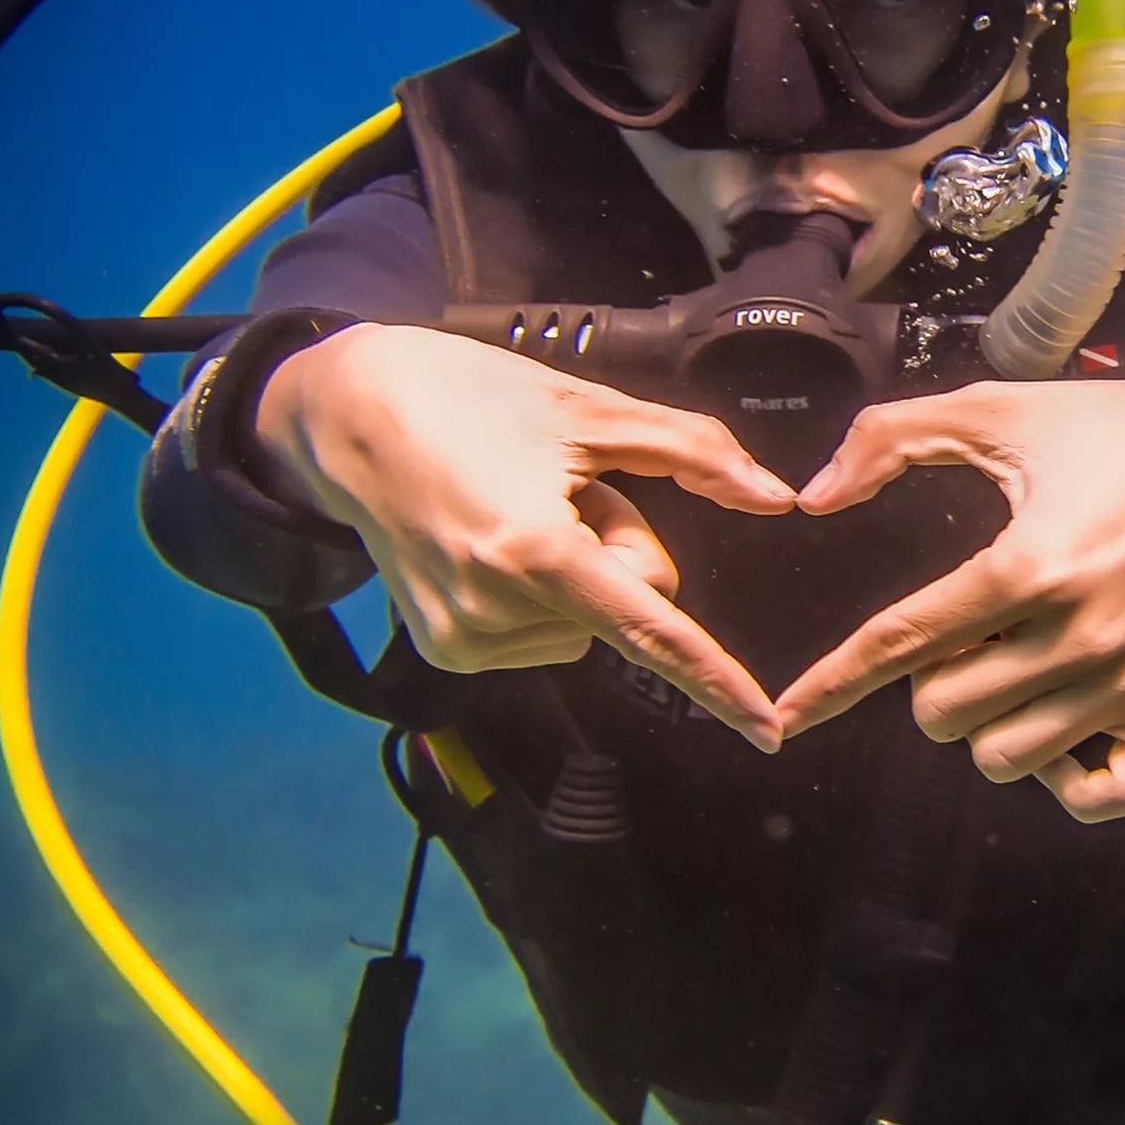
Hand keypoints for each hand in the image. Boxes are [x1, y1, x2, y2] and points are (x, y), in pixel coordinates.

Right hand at [257, 324, 794, 747]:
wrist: (349, 415)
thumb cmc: (469, 396)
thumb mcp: (588, 409)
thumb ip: (692, 451)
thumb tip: (775, 498)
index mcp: (535, 548)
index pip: (650, 627)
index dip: (716, 680)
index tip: (766, 729)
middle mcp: (492, 608)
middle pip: (631, 607)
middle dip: (622, 549)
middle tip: (555, 487)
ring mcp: (462, 638)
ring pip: (588, 627)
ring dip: (576, 572)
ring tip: (514, 509)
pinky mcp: (444, 651)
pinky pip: (542, 637)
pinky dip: (537, 596)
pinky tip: (491, 542)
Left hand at [775, 370, 1124, 820]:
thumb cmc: (1124, 429)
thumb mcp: (1005, 408)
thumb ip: (894, 438)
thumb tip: (815, 496)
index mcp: (1029, 561)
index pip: (903, 642)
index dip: (833, 683)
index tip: (785, 715)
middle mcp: (1082, 633)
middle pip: (945, 714)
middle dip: (929, 680)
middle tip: (966, 633)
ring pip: (1008, 759)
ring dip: (987, 724)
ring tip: (1011, 668)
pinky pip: (1105, 797)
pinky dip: (1066, 782)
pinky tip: (1056, 732)